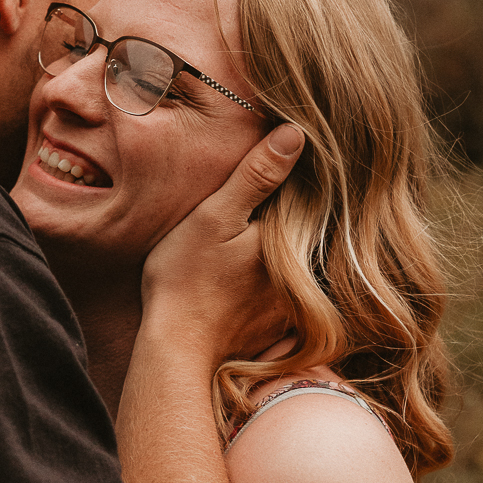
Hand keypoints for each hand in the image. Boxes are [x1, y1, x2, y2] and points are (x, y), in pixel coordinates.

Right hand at [140, 124, 303, 361]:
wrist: (177, 349)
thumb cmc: (186, 280)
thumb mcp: (215, 216)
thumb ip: (257, 176)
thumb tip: (297, 133)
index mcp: (292, 237)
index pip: (305, 195)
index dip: (290, 177)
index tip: (271, 168)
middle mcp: (304, 271)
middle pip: (302, 228)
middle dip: (286, 213)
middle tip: (250, 210)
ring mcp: (295, 301)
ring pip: (293, 259)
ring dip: (281, 246)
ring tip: (245, 242)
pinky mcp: (282, 324)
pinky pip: (286, 290)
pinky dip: (272, 279)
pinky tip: (243, 276)